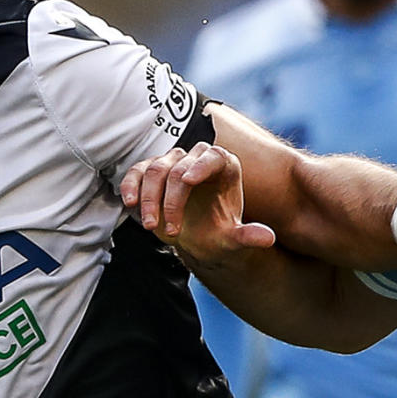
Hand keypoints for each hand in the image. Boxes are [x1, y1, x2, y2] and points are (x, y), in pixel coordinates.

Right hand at [119, 144, 273, 270]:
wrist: (199, 240)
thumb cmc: (219, 235)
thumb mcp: (234, 240)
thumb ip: (248, 237)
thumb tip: (267, 238)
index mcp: (224, 165)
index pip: (212, 157)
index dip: (199, 167)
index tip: (186, 181)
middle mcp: (197, 158)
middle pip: (179, 168)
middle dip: (171, 201)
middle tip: (170, 232)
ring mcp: (172, 162)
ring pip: (155, 170)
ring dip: (150, 199)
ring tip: (151, 227)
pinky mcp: (150, 171)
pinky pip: (136, 172)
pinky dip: (130, 186)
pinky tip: (129, 204)